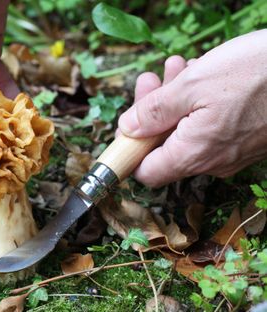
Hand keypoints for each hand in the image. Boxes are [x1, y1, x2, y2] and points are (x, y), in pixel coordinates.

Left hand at [118, 30, 266, 186]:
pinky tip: (197, 76)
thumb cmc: (254, 73)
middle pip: (164, 147)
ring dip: (173, 101)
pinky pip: (208, 128)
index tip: (127, 124)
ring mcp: (229, 152)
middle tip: (150, 80)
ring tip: (174, 68)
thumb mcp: (191, 85)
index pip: (146, 173)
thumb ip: (153, 112)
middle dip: (151, 112)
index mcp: (193, 154)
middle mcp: (211, 161)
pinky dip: (195, 104)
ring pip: (186, 132)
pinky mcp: (243, 140)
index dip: (130, 150)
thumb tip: (127, 129)